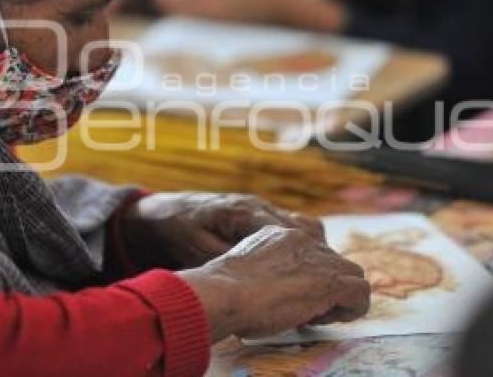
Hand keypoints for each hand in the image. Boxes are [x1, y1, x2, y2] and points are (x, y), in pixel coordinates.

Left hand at [122, 192, 324, 268]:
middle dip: (318, 257)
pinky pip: (292, 230)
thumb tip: (259, 276)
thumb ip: (228, 258)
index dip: (306, 255)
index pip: (287, 231)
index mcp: (245, 211)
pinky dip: (303, 248)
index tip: (319, 280)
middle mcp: (260, 205)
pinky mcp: (260, 217)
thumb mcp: (199, 248)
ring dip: (314, 252)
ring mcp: (262, 209)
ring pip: (304, 227)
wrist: (165, 210)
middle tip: (327, 286)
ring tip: (320, 282)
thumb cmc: (179, 229)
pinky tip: (303, 272)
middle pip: (304, 228)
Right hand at [180, 225, 370, 340]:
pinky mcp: (332, 280)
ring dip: (340, 297)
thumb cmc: (223, 291)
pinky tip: (328, 319)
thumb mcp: (243, 272)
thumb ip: (261, 272)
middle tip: (307, 308)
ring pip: (352, 274)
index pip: (310, 252)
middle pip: (334, 261)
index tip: (292, 295)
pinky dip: (352, 309)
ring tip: (317, 315)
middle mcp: (302, 240)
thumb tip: (270, 292)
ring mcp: (319, 258)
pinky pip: (361, 292)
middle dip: (327, 286)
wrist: (224, 292)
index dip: (308, 277)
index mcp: (279, 235)